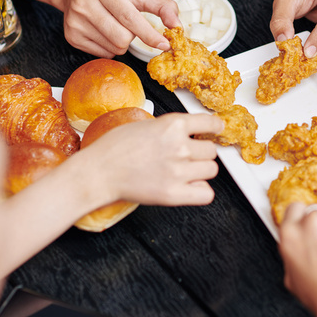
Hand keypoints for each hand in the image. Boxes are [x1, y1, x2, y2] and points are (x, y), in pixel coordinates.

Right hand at [62, 0, 180, 56]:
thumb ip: (161, 5)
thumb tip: (177, 26)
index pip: (130, 18)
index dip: (149, 34)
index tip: (165, 44)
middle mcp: (83, 3)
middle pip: (122, 38)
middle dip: (134, 35)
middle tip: (129, 21)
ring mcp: (74, 21)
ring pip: (114, 48)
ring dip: (123, 41)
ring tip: (115, 23)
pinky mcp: (71, 35)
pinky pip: (103, 54)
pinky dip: (110, 46)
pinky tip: (104, 29)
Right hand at [75, 113, 222, 205]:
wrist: (98, 172)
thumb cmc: (113, 149)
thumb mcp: (143, 125)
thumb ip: (168, 128)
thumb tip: (184, 132)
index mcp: (172, 125)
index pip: (209, 122)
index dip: (216, 127)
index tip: (218, 129)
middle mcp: (179, 146)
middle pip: (211, 150)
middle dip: (201, 153)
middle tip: (187, 157)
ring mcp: (178, 171)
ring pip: (211, 170)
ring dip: (201, 171)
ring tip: (184, 171)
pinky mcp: (174, 193)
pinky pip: (206, 193)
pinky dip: (200, 191)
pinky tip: (189, 187)